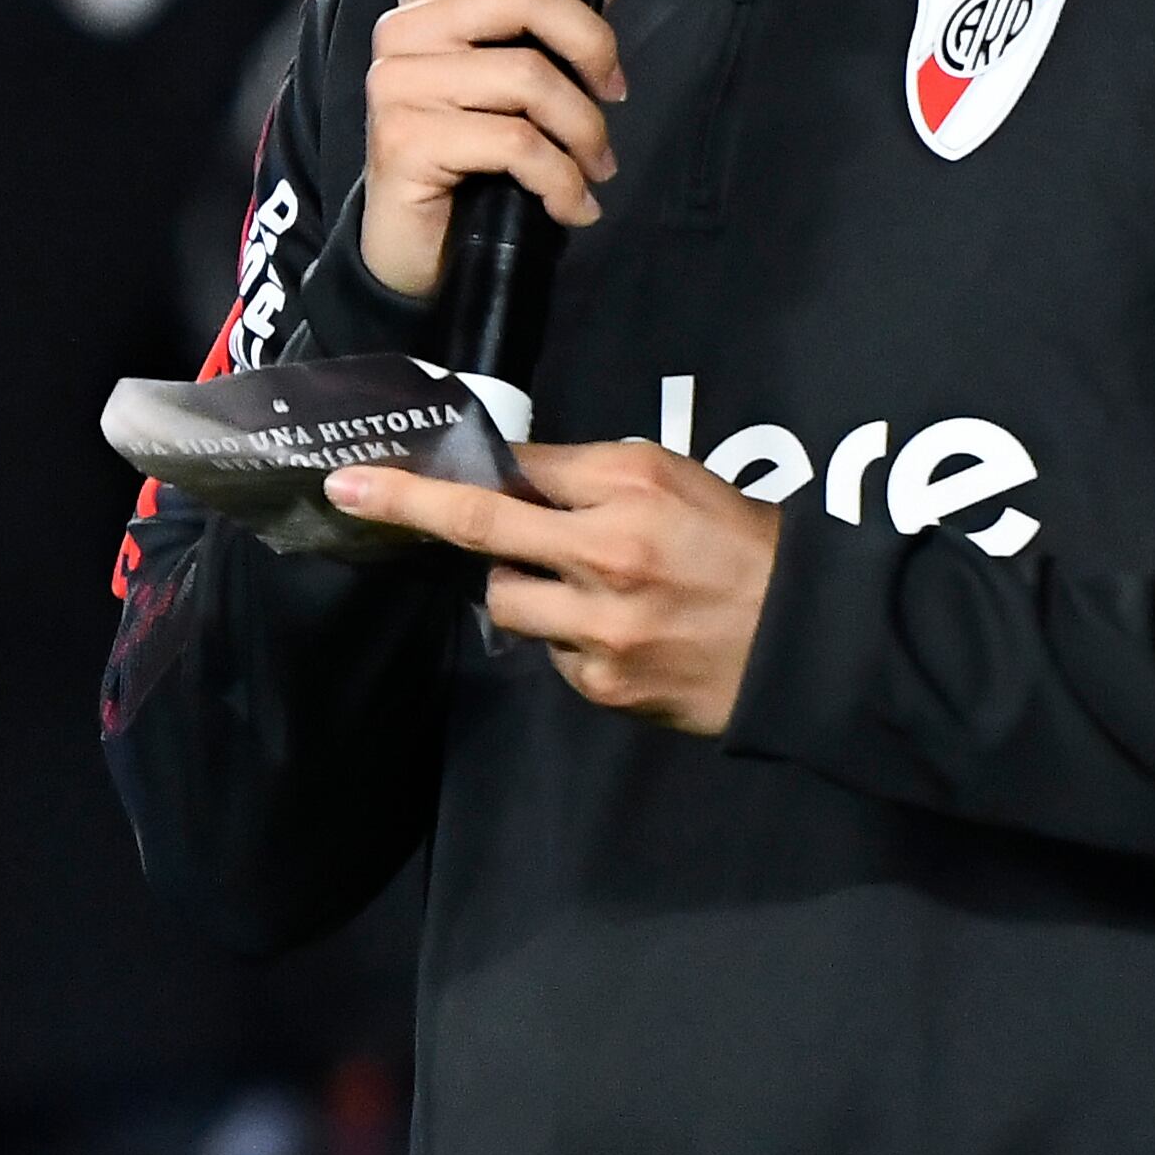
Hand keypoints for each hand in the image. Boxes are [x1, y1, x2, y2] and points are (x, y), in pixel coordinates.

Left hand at [326, 441, 779, 735]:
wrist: (804, 639)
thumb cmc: (740, 543)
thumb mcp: (673, 478)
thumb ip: (587, 475)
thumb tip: (508, 474)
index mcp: (629, 489)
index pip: (512, 470)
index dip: (435, 470)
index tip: (364, 471)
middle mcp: (608, 554)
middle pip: (482, 531)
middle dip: (411, 509)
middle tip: (351, 494)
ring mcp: (600, 628)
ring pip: (505, 603)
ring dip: (519, 588)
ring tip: (573, 584)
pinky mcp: (603, 685)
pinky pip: (551, 653)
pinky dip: (566, 638)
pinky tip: (615, 632)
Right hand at [359, 0, 634, 301]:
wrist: (416, 253)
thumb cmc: (475, 157)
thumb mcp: (522, 74)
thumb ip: (564, 5)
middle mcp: (405, 29)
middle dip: (592, 46)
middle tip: (616, 94)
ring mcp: (398, 83)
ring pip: (528, 79)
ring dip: (584, 132)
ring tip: (595, 166)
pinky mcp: (404, 139)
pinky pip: (516, 145)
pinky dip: (562, 181)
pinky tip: (573, 205)